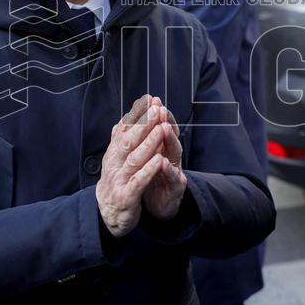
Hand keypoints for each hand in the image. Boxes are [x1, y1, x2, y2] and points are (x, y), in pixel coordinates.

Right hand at [96, 95, 167, 236]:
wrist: (107, 215)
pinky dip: (148, 170)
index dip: (137, 114)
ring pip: (134, 159)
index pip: (124, 129)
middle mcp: (114, 164)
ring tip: (161, 129)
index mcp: (113, 153)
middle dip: (144, 124)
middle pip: (129, 140)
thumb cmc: (116, 183)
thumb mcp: (116, 159)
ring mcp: (119, 180)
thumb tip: (127, 116)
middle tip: (157, 108)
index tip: (149, 99)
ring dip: (149, 143)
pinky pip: (138, 182)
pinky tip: (160, 161)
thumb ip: (121, 139)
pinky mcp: (126, 196)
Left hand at [142, 101, 186, 220]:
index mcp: (161, 147)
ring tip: (164, 128)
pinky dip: (168, 170)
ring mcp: (175, 170)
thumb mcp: (144, 155)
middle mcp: (170, 155)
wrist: (157, 205)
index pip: (161, 125)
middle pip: (169, 135)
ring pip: (174, 152)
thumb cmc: (150, 177)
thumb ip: (140, 138)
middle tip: (159, 109)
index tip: (151, 99)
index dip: (156, 113)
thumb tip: (129, 116)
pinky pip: (173, 177)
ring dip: (169, 140)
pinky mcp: (176, 187)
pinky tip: (162, 162)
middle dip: (164, 121)